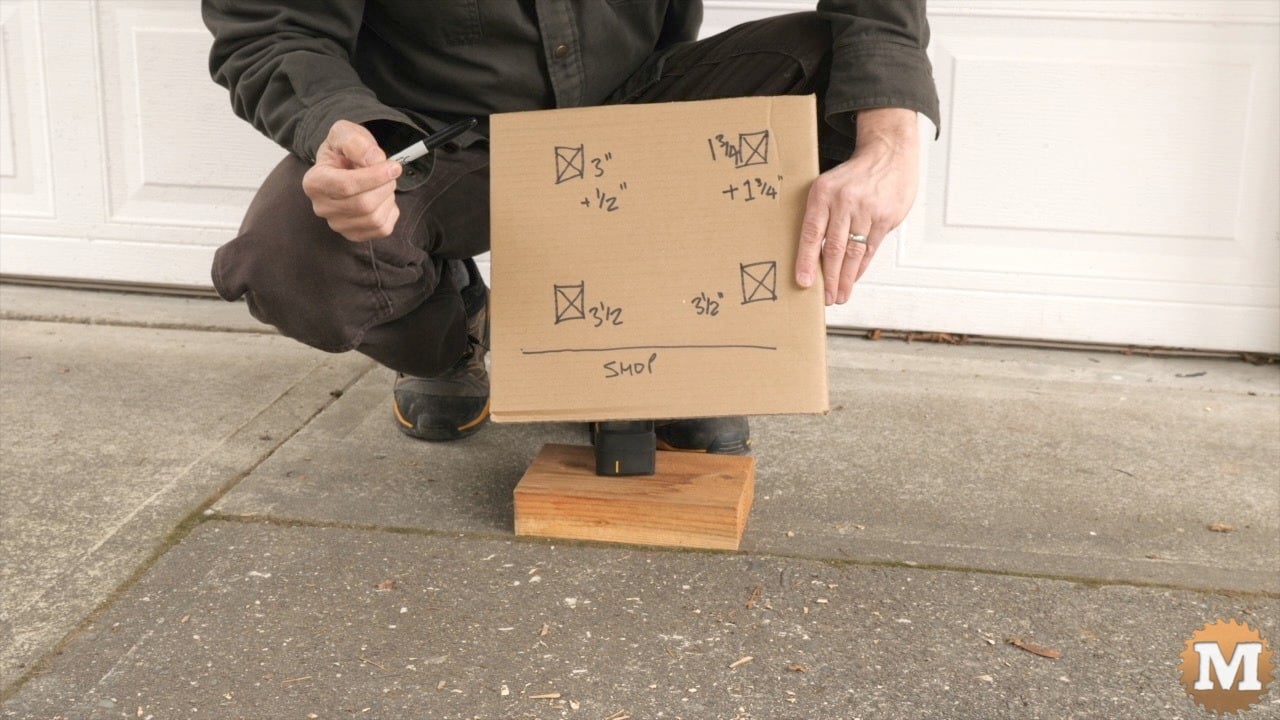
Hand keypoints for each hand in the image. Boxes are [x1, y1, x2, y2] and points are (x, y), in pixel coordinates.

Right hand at [302, 119, 403, 241]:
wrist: (345, 165)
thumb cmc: (345, 150)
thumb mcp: (345, 133)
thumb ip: (355, 141)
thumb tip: (374, 159)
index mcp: (314, 182)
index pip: (346, 186)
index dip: (374, 177)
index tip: (394, 167)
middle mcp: (322, 207)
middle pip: (363, 204)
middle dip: (385, 186)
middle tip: (390, 172)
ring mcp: (337, 224)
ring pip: (374, 218)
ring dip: (388, 198)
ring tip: (384, 183)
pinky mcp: (354, 235)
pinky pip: (382, 229)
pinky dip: (390, 212)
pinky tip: (383, 198)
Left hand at [795, 108, 919, 304]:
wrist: (888, 153)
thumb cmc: (853, 175)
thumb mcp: (828, 186)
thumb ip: (820, 215)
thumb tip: (811, 253)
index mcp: (823, 193)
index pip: (812, 233)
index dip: (807, 260)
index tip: (804, 282)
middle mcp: (845, 202)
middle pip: (835, 248)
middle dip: (830, 278)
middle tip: (826, 298)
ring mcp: (868, 210)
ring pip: (854, 251)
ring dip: (847, 278)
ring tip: (840, 296)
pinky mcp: (886, 217)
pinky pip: (871, 247)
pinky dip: (862, 265)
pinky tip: (855, 278)